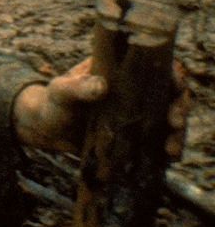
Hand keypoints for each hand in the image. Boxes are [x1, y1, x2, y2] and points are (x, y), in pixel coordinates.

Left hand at [13, 56, 189, 156]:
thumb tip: (100, 85)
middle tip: (174, 123)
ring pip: (169, 121)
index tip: (176, 89)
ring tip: (170, 150)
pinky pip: (158, 142)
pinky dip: (167, 150)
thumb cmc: (52, 101)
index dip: (173, 77)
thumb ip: (77, 88)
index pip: (157, 68)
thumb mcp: (60, 91)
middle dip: (179, 109)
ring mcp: (137, 114)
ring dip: (177, 134)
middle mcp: (135, 91)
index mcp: (121, 71)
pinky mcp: (135, 136)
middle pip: (170, 96)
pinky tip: (167, 158)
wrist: (47, 129)